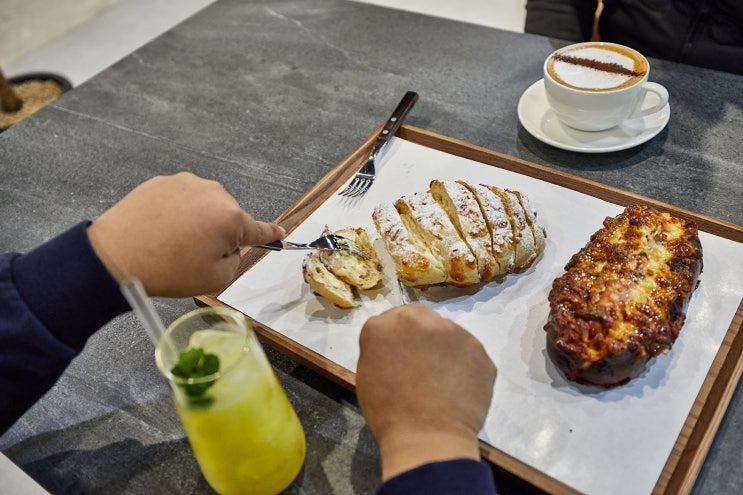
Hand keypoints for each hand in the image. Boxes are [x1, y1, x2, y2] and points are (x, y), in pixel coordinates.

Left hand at [87, 172, 284, 296]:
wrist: (115, 256)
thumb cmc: (166, 270)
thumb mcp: (214, 279)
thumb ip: (235, 261)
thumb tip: (230, 248)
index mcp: (231, 218)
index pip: (259, 229)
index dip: (270, 234)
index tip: (280, 233)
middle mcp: (213, 193)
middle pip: (228, 217)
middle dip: (218, 234)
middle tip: (194, 256)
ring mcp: (186, 184)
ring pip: (203, 207)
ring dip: (197, 222)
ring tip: (173, 244)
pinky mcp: (162, 182)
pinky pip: (180, 200)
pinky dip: (176, 214)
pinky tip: (161, 231)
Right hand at [356, 304, 496, 480]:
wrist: (427, 438)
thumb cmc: (388, 412)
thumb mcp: (368, 373)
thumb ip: (381, 347)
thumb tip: (397, 345)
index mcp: (384, 325)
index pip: (393, 318)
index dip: (398, 337)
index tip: (401, 354)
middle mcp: (419, 319)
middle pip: (421, 318)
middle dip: (421, 336)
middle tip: (421, 366)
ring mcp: (453, 332)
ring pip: (447, 333)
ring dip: (443, 349)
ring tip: (441, 381)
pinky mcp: (478, 349)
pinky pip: (468, 352)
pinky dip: (464, 366)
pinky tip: (458, 388)